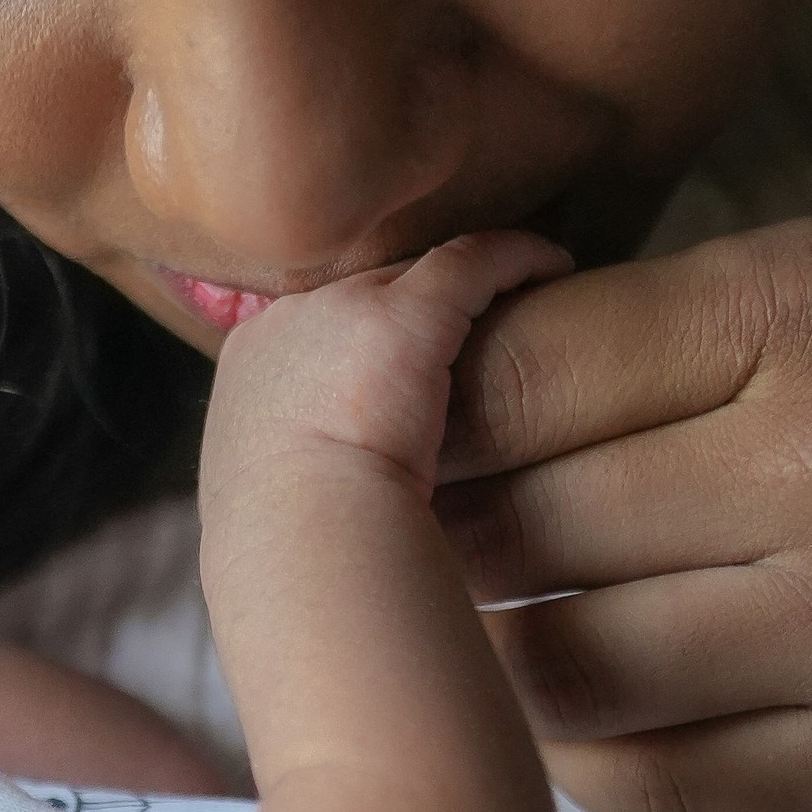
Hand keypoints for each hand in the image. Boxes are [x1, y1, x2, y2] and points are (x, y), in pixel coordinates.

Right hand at [205, 229, 557, 509]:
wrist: (301, 542)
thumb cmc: (297, 553)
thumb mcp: (280, 502)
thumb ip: (307, 474)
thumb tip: (338, 501)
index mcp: (254, 368)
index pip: (319, 326)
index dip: (364, 331)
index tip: (407, 355)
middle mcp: (290, 321)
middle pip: (368, 287)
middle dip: (417, 299)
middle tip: (477, 313)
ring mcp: (344, 309)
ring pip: (420, 266)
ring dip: (468, 275)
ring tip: (523, 281)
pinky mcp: (404, 313)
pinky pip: (474, 261)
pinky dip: (518, 258)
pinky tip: (556, 266)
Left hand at [437, 218, 811, 811]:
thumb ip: (632, 332)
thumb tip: (387, 383)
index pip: (512, 366)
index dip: (413, 419)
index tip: (384, 448)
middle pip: (521, 523)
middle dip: (439, 551)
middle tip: (407, 564)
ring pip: (564, 667)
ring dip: (494, 667)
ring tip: (483, 643)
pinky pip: (649, 783)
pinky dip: (581, 762)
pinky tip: (580, 724)